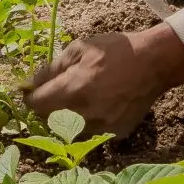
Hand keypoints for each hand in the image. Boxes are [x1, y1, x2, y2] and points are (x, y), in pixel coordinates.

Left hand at [24, 26, 183, 139]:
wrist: (153, 63)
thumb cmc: (115, 51)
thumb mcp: (79, 49)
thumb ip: (52, 69)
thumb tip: (31, 84)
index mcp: (72, 90)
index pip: (35, 105)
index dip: (31, 96)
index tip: (34, 90)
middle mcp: (84, 114)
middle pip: (49, 120)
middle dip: (48, 106)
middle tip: (59, 90)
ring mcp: (101, 128)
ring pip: (69, 129)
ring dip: (68, 116)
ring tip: (82, 96)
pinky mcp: (114, 134)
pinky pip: (91, 132)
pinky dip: (89, 121)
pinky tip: (100, 104)